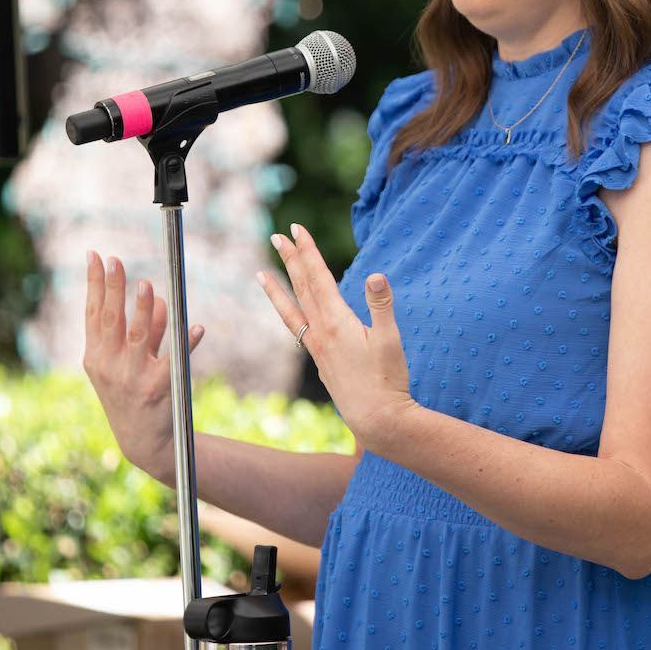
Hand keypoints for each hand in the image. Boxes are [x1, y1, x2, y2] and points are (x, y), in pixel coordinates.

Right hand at [82, 250, 204, 481]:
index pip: (92, 313)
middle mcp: (109, 366)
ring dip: (141, 310)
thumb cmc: (132, 394)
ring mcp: (132, 377)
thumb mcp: (127, 362)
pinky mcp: (158, 388)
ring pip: (137, 337)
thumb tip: (156, 298)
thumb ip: (143, 330)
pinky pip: (174, 360)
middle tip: (116, 260)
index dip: (94, 284)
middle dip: (113, 287)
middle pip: (110, 320)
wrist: (142, 441)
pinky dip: (186, 342)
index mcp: (95, 356)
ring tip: (146, 285)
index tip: (95, 255)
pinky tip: (197, 328)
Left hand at [258, 224, 418, 458]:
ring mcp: (318, 348)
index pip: (318, 277)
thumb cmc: (387, 379)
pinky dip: (290, 314)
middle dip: (290, 260)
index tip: (297, 230)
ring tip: (260, 275)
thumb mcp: (390, 339)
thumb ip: (381, 304)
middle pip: (301, 288)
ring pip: (292, 310)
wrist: (377, 419)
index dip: (307, 251)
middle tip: (278, 236)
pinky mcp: (321, 362)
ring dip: (278, 290)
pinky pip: (298, 329)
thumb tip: (376, 274)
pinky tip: (291, 314)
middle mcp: (320, 332)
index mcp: (336, 321)